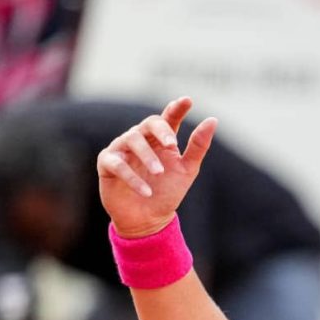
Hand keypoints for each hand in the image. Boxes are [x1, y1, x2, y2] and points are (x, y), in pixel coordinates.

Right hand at [97, 97, 216, 237]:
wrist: (148, 219)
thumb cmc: (168, 191)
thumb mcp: (188, 169)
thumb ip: (198, 146)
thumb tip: (212, 120)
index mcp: (161, 140)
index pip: (168, 119)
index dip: (177, 109)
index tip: (187, 101)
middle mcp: (141, 140)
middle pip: (148, 124)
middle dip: (161, 131)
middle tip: (172, 144)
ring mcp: (122, 150)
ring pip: (131, 140)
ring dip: (147, 156)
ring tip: (159, 173)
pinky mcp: (107, 164)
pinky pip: (117, 164)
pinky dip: (132, 177)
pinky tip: (146, 191)